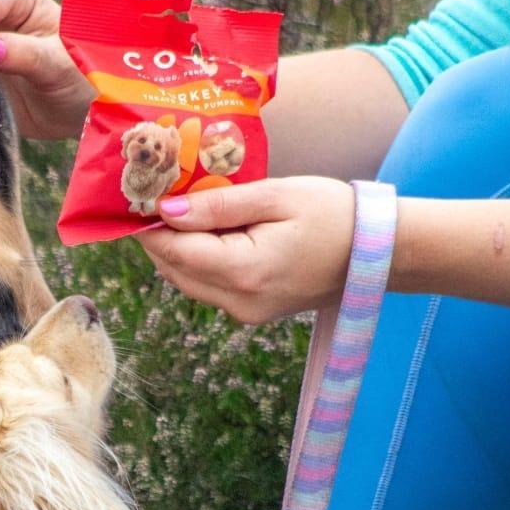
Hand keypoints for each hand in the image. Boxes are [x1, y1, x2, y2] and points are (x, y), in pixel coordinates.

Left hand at [135, 178, 356, 323]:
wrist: (376, 254)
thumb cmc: (332, 214)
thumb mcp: (276, 196)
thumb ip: (218, 206)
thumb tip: (165, 211)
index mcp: (243, 272)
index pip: (174, 251)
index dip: (148, 226)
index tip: (133, 196)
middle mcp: (237, 302)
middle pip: (174, 270)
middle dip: (157, 237)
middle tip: (147, 198)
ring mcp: (244, 313)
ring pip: (187, 282)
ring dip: (176, 249)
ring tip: (173, 209)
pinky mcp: (251, 313)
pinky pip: (209, 287)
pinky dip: (197, 261)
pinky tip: (203, 232)